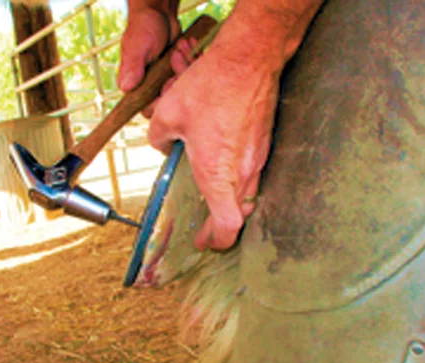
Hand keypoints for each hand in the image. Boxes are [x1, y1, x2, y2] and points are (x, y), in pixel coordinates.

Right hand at [118, 5, 200, 117]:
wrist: (159, 12)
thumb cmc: (143, 27)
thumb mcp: (137, 46)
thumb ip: (132, 66)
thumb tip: (125, 87)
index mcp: (138, 87)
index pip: (152, 110)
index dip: (165, 100)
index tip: (170, 81)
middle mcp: (153, 89)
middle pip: (173, 100)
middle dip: (179, 79)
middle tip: (177, 57)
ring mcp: (168, 81)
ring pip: (186, 89)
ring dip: (187, 66)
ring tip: (181, 45)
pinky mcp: (181, 72)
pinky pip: (194, 76)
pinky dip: (194, 60)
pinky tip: (190, 44)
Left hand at [147, 23, 283, 250]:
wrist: (249, 59)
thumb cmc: (210, 88)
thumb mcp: (168, 113)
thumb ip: (159, 137)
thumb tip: (163, 145)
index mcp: (218, 174)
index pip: (227, 225)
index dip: (216, 240)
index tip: (204, 243)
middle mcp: (242, 172)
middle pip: (238, 214)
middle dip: (220, 226)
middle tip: (205, 230)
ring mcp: (258, 158)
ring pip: (248, 194)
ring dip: (231, 202)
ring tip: (214, 200)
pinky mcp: (264, 142)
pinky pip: (253, 172)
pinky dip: (239, 179)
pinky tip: (225, 164)